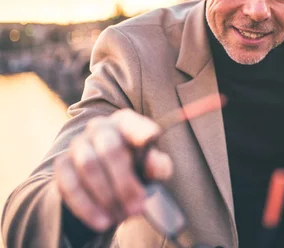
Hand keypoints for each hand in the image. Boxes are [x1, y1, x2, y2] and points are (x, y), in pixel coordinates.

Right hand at [54, 95, 223, 231]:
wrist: (106, 184)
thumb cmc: (137, 169)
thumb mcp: (153, 168)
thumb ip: (158, 165)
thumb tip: (153, 164)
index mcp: (125, 123)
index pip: (131, 122)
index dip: (140, 130)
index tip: (150, 138)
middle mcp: (99, 128)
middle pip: (110, 148)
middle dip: (125, 181)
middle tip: (138, 207)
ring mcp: (78, 145)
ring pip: (88, 166)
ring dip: (106, 195)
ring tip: (122, 216)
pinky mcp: (62, 165)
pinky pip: (69, 185)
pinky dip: (87, 206)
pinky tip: (103, 222)